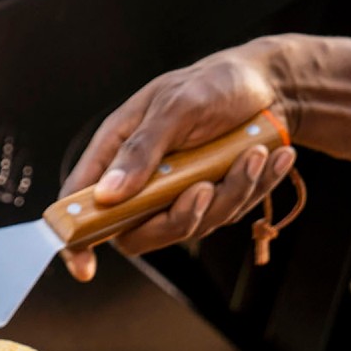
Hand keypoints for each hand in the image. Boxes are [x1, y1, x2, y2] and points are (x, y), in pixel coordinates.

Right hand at [57, 39, 298, 278]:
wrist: (268, 84)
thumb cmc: (213, 82)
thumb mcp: (175, 105)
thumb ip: (141, 149)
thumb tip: (106, 194)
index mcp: (118, 149)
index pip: (83, 200)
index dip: (77, 237)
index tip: (85, 267)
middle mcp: (143, 178)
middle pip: (140, 230)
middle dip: (179, 216)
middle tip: (205, 188)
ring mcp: (180, 192)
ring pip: (194, 224)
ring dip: (230, 191)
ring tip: (254, 153)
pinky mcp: (216, 199)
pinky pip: (231, 212)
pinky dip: (255, 186)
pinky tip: (273, 157)